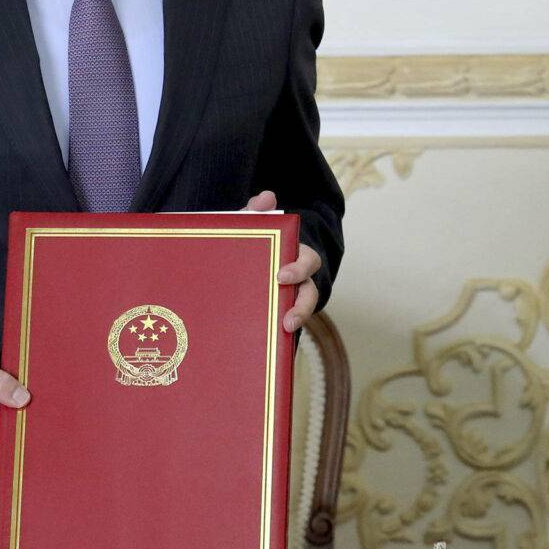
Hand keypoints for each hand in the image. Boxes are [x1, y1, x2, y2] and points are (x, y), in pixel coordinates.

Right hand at [0, 346, 27, 467]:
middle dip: (26, 429)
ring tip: (36, 398)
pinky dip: (14, 405)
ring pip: (10, 426)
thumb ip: (0, 385)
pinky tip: (22, 394)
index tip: (39, 452)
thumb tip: (24, 399)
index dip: (18, 457)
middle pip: (9, 440)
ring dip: (21, 414)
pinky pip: (5, 415)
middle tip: (46, 412)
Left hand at [242, 191, 322, 331]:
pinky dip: (279, 340)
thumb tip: (267, 196)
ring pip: (302, 313)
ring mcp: (290, 300)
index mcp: (294, 256)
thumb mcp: (251, 228)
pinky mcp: (279, 318)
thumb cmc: (251, 245)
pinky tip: (267, 353)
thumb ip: (256, 213)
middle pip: (310, 294)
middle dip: (302, 306)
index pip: (307, 261)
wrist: (238, 271)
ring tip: (284, 335)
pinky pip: (283, 330)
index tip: (281, 277)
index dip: (298, 269)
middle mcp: (299, 281)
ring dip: (296, 323)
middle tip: (287, 319)